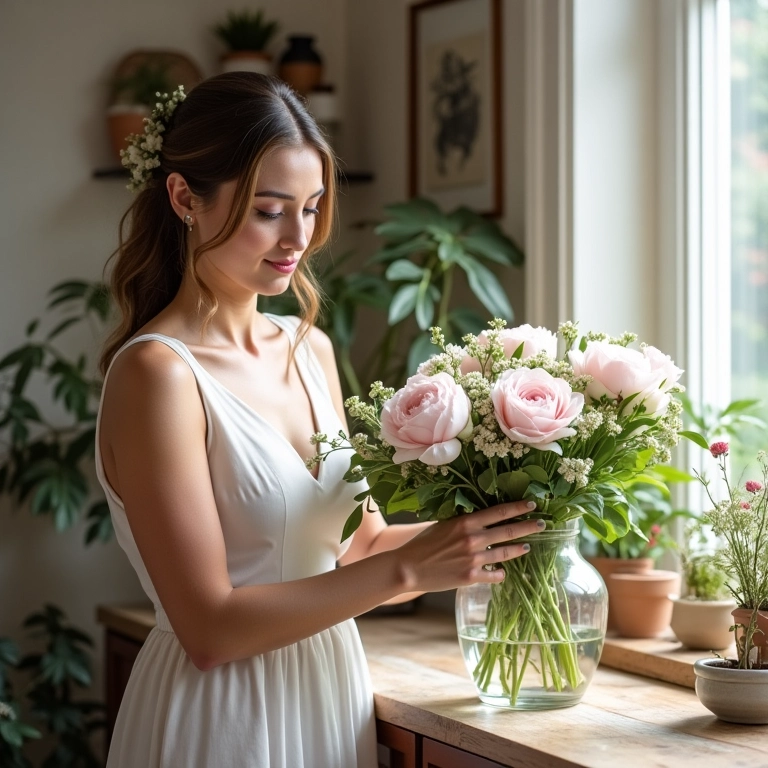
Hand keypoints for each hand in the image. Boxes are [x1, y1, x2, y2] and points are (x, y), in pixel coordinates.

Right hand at [394, 500, 543, 593]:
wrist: (408, 568)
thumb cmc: (423, 544)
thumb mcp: (443, 525)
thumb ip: (462, 523)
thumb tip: (478, 519)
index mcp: (466, 522)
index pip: (499, 512)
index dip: (518, 508)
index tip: (532, 504)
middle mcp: (473, 539)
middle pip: (508, 531)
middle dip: (528, 527)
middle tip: (542, 524)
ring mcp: (474, 559)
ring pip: (504, 554)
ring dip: (518, 549)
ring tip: (527, 547)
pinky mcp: (471, 577)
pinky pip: (494, 575)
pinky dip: (500, 573)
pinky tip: (503, 572)